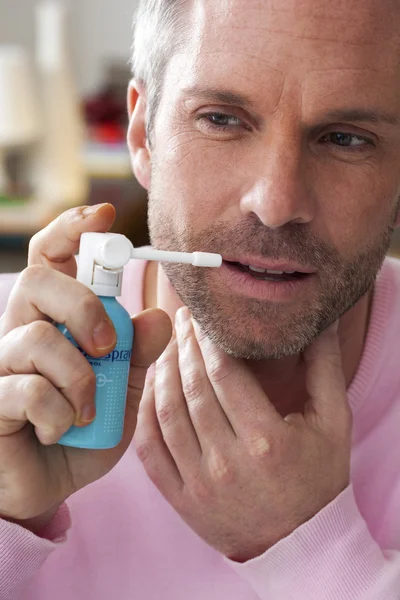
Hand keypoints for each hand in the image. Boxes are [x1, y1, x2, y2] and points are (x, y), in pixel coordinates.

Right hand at [0, 204, 171, 531]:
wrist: (49, 485)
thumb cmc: (85, 430)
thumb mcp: (124, 389)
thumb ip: (138, 353)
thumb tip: (159, 316)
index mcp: (56, 318)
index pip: (54, 256)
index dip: (73, 228)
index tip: (104, 214)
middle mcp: (23, 330)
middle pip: (39, 280)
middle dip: (83, 306)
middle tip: (107, 344)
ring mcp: (2, 363)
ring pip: (35, 336)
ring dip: (77, 375)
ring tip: (90, 407)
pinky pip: (26, 390)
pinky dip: (57, 412)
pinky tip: (59, 429)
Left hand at [135, 306, 351, 562]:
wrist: (299, 544)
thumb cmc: (318, 479)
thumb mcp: (334, 423)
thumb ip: (324, 367)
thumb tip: (319, 322)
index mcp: (267, 441)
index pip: (224, 373)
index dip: (208, 338)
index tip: (203, 317)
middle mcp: (229, 462)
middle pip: (193, 387)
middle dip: (184, 346)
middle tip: (182, 321)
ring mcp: (200, 484)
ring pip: (166, 413)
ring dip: (162, 372)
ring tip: (166, 346)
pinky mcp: (181, 499)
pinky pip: (150, 448)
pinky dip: (144, 412)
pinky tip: (150, 387)